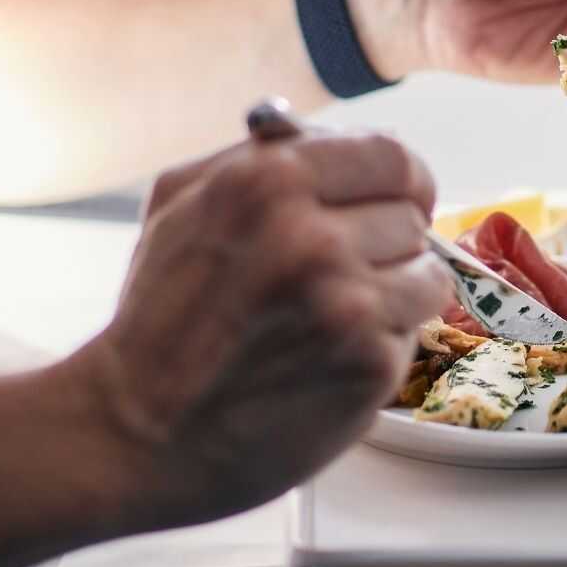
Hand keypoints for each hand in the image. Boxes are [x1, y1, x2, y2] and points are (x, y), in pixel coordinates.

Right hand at [67, 130, 453, 531]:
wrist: (141, 431)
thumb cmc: (160, 318)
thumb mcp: (179, 203)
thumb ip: (257, 156)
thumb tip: (330, 135)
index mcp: (268, 179)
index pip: (393, 157)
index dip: (400, 181)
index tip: (395, 200)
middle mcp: (311, 235)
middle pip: (412, 217)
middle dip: (384, 243)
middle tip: (338, 274)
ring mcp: (346, 301)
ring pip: (426, 275)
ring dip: (393, 295)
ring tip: (333, 318)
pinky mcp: (369, 362)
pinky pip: (413, 332)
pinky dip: (382, 344)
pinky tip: (329, 356)